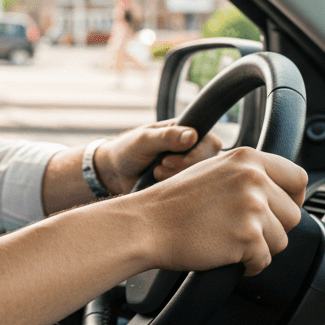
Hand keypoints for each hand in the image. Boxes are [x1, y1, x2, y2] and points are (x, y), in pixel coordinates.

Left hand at [93, 120, 223, 195]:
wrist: (114, 173)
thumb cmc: (128, 150)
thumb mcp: (144, 140)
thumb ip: (166, 137)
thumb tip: (192, 135)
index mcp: (186, 132)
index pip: (210, 143)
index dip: (196, 155)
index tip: (170, 159)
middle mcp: (192, 151)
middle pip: (208, 164)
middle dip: (183, 168)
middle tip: (162, 164)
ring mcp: (188, 169)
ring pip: (199, 180)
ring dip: (176, 178)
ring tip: (156, 172)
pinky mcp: (181, 185)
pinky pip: (188, 192)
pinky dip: (174, 190)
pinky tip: (158, 183)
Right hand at [132, 146, 306, 276]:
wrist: (146, 225)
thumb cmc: (173, 203)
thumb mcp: (214, 170)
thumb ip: (248, 174)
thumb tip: (279, 191)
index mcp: (248, 159)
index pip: (298, 178)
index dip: (292, 199)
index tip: (279, 210)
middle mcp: (254, 178)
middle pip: (293, 214)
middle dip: (273, 228)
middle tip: (242, 229)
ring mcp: (252, 207)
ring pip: (282, 240)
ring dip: (260, 247)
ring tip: (229, 240)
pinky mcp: (248, 236)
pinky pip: (264, 260)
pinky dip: (248, 265)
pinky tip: (226, 254)